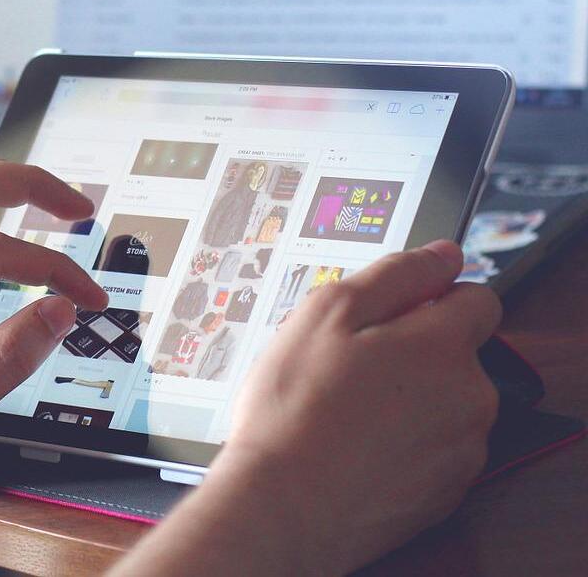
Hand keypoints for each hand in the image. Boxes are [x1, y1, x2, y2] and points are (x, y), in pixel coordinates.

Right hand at [113, 241, 500, 575]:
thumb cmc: (295, 410)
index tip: (390, 313)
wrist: (284, 505)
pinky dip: (405, 443)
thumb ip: (394, 275)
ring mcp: (463, 448)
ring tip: (346, 409)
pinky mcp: (447, 491)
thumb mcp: (325, 314)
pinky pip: (435, 448)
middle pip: (458, 353)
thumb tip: (442, 255)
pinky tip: (357, 445)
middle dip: (413, 351)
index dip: (430, 296)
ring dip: (410, 398)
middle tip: (348, 365)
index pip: (476, 297)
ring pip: (446, 402)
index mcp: (444, 345)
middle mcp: (470, 396)